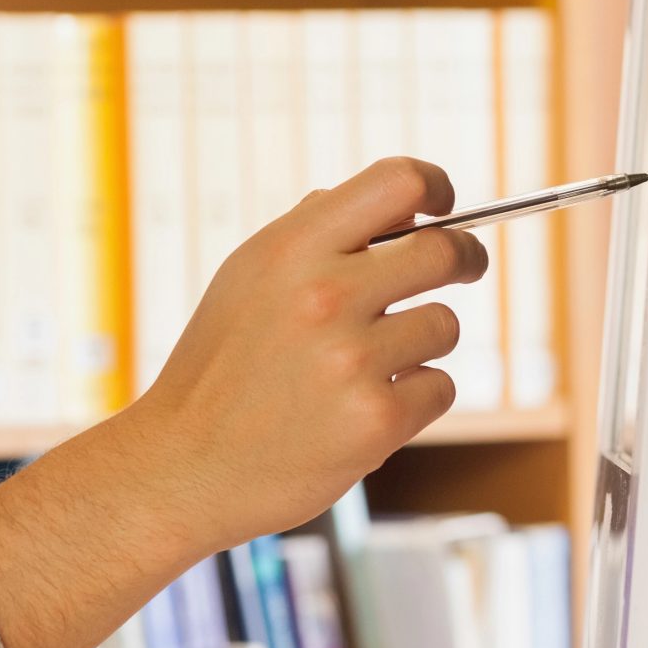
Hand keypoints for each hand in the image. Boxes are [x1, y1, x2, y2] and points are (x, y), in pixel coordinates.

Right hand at [121, 155, 486, 550]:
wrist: (183, 465)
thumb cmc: (218, 369)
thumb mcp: (245, 277)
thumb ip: (313, 233)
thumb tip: (399, 206)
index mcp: (291, 250)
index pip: (398, 182)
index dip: (435, 186)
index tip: (440, 207)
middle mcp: (323, 296)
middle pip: (443, 251)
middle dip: (464, 258)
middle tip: (461, 269)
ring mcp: (351, 360)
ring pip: (445, 325)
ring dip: (422, 343)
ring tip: (369, 365)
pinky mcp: (375, 420)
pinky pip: (439, 387)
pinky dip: (415, 398)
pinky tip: (365, 408)